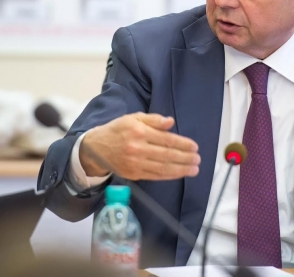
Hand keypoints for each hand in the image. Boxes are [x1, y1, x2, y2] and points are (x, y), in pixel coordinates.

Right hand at [79, 112, 200, 180]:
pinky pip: (155, 176)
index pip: (166, 139)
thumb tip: (170, 122)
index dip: (183, 144)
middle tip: (198, 159)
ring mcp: (135, 163)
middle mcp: (138, 149)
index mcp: (139, 132)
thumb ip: (153, 120)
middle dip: (185, 158)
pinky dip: (169, 176)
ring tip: (194, 169)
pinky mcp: (134, 174)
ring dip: (181, 169)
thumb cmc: (117, 130)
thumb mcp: (133, 118)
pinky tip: (179, 174)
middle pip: (167, 155)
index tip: (194, 146)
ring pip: (162, 168)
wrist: (95, 148)